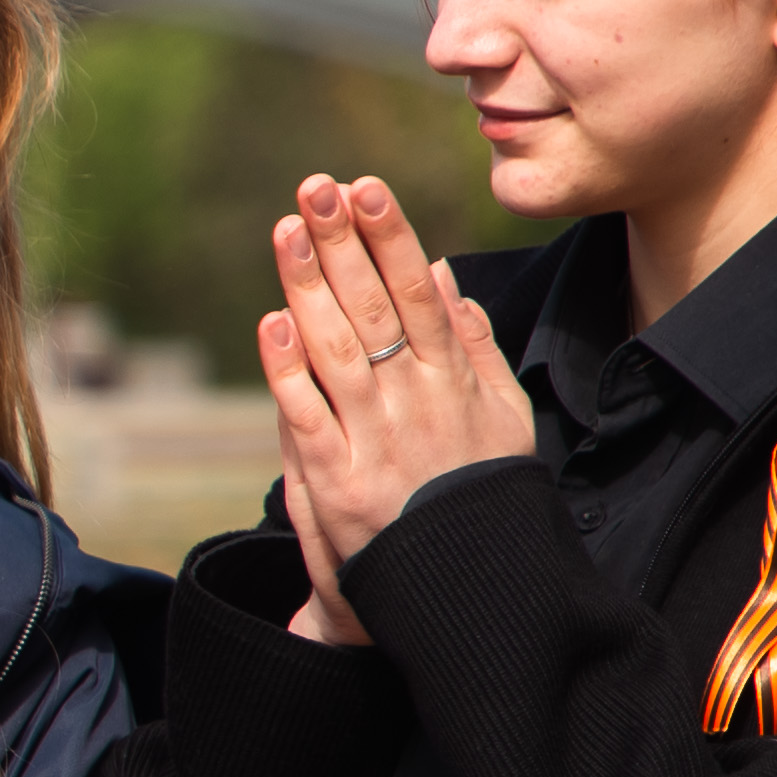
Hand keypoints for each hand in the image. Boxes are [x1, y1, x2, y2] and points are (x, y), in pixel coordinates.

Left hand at [254, 176, 531, 648]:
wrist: (464, 590)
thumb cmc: (481, 495)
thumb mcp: (502, 417)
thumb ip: (474, 346)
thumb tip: (445, 274)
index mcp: (454, 382)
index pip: (415, 294)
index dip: (388, 239)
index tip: (366, 189)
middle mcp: (413, 404)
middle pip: (372, 309)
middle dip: (342, 242)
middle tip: (316, 186)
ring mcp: (373, 441)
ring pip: (335, 349)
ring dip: (308, 285)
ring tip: (288, 228)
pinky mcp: (337, 483)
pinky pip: (306, 417)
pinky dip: (288, 370)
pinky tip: (273, 321)